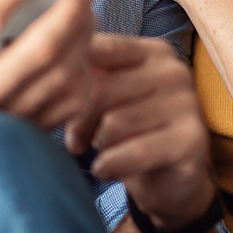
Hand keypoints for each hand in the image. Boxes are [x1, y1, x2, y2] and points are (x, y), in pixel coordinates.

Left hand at [66, 34, 214, 232]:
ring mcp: (187, 103)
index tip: (55, 104)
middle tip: (73, 140)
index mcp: (152, 50)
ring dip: (97, 144)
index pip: (97, 50)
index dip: (67, 80)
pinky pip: (135, 150)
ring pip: (115, 122)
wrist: (171, 182)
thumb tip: (40, 63)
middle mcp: (174, 70)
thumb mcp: (111, 96)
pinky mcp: (192, 139)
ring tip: (97, 151)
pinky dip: (111, 164)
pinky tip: (103, 170)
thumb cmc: (132, 132)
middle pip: (102, 88)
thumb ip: (87, 74)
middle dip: (77, 120)